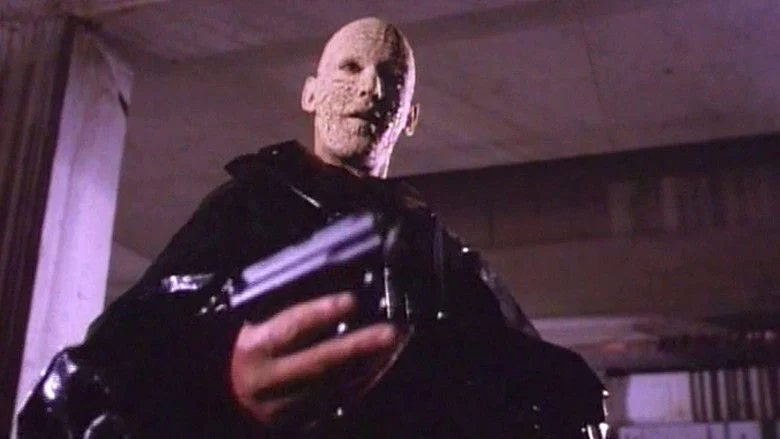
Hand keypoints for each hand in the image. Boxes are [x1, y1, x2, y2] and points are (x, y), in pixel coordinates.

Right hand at [229, 292, 399, 426]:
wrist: (232, 393)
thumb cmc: (253, 345)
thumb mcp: (259, 322)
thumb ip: (292, 307)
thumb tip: (338, 284)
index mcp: (256, 348)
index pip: (290, 329)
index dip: (321, 313)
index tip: (351, 300)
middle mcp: (269, 381)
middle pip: (319, 363)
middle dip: (358, 346)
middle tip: (389, 331)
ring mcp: (286, 406)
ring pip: (335, 386)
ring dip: (370, 364)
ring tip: (394, 343)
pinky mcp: (301, 421)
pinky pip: (340, 401)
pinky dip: (364, 381)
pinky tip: (382, 362)